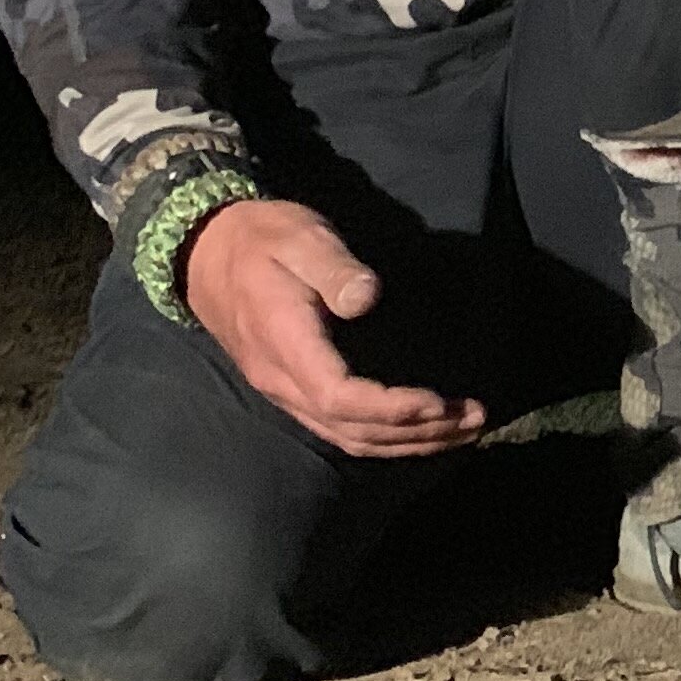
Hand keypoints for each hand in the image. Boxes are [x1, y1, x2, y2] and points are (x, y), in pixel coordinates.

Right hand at [180, 199, 486, 458]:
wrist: (205, 250)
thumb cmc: (262, 239)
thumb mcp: (301, 239)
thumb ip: (334, 269)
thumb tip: (366, 297)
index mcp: (285, 344)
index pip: (340, 397)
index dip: (391, 408)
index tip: (439, 402)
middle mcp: (281, 381)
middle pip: (351, 430)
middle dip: (417, 431)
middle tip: (475, 419)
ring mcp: (281, 391)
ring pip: (346, 437)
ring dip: (406, 442)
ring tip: (461, 430)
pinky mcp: (289, 390)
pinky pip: (336, 430)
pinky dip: (382, 438)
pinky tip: (417, 432)